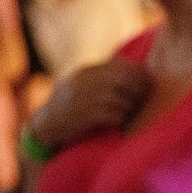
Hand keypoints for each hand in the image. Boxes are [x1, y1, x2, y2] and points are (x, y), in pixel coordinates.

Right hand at [31, 58, 151, 147]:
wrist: (45, 126)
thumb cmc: (69, 107)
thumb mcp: (81, 84)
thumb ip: (102, 76)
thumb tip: (136, 70)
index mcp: (87, 72)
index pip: (121, 66)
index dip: (139, 74)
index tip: (147, 82)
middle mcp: (87, 82)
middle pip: (125, 80)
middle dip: (138, 90)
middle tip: (142, 99)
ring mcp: (86, 98)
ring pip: (123, 99)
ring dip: (130, 107)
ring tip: (128, 113)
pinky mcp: (87, 116)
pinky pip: (115, 115)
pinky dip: (121, 119)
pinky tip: (117, 122)